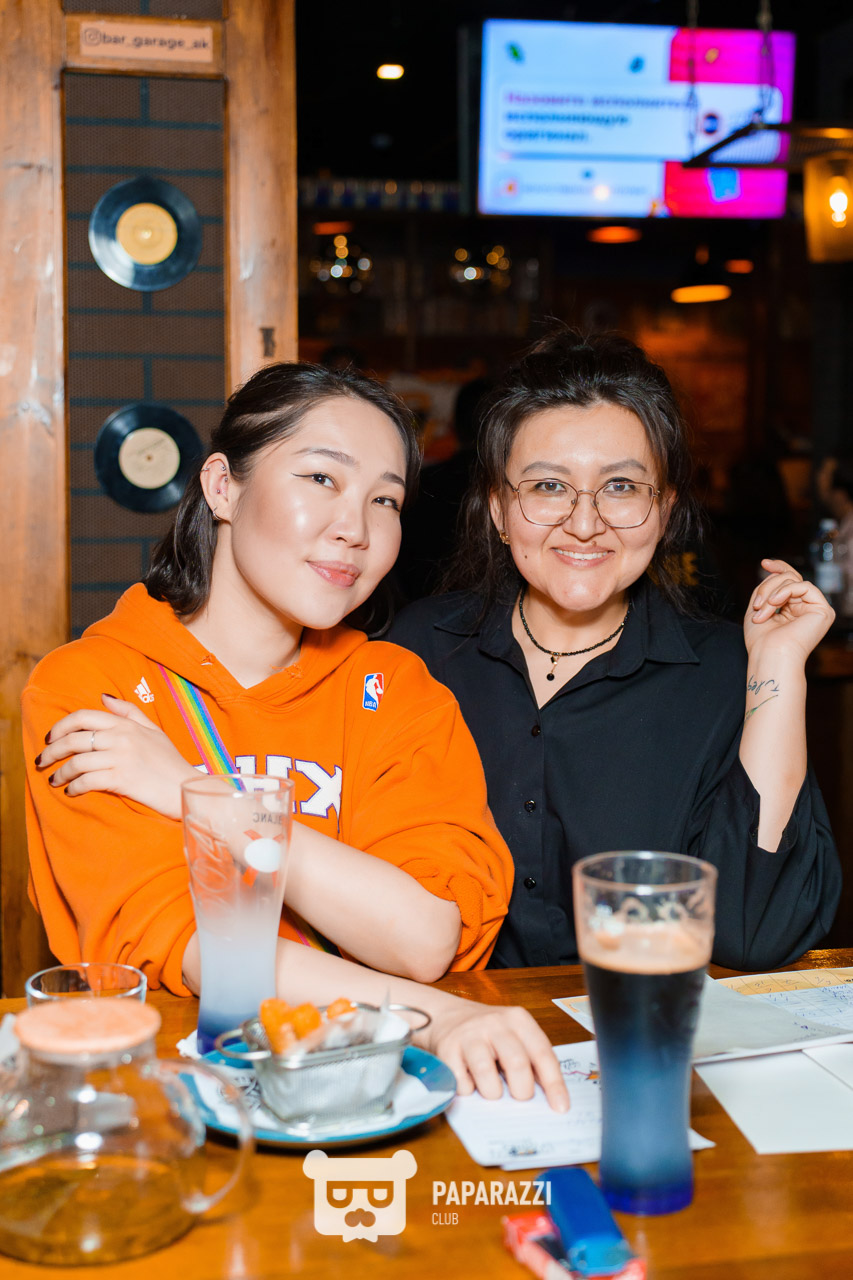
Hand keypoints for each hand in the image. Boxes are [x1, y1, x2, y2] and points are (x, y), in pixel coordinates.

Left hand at [36, 694, 196, 818]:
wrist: (186, 788)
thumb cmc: (170, 762)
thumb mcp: (153, 730)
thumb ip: (129, 712)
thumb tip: (103, 697)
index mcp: (126, 724)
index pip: (84, 717)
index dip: (60, 726)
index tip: (49, 738)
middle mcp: (121, 738)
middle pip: (74, 739)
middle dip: (51, 751)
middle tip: (41, 761)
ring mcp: (121, 758)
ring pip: (77, 762)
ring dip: (60, 772)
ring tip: (54, 780)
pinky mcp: (122, 779)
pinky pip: (87, 781)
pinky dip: (74, 787)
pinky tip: (71, 792)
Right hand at [422, 996, 569, 1111]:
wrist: (445, 1016)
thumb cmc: (488, 1034)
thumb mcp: (514, 1036)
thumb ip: (531, 1060)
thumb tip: (548, 1099)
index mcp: (518, 1020)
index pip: (543, 1054)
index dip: (554, 1084)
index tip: (560, 1107)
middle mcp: (494, 1023)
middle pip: (517, 1063)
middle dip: (522, 1091)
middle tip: (520, 1098)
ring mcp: (469, 1034)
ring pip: (486, 1073)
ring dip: (492, 1092)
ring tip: (492, 1090)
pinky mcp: (447, 1049)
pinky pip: (461, 1082)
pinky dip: (468, 1090)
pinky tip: (469, 1081)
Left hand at [745, 558, 834, 664]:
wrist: (769, 656)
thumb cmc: (761, 640)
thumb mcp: (758, 606)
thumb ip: (767, 587)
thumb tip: (773, 570)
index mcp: (793, 608)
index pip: (790, 580)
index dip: (779, 567)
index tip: (764, 563)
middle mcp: (806, 608)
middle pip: (788, 578)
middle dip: (767, 586)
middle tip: (756, 604)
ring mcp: (816, 609)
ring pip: (793, 580)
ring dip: (771, 593)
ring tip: (762, 611)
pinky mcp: (823, 611)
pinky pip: (804, 586)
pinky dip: (784, 591)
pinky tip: (774, 603)